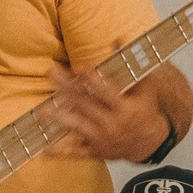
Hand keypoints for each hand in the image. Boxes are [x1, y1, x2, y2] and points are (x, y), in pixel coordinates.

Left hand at [48, 65, 174, 161]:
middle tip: (51, 73)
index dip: (92, 80)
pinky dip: (60, 153)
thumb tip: (119, 38)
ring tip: (42, 111)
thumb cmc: (146, 111)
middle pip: (85, 105)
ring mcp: (102, 140)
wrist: (150, 144)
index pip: (106, 92)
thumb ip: (131, 65)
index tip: (78, 68)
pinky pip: (75, 154)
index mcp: (125, 109)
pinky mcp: (95, 152)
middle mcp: (112, 125)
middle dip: (67, 88)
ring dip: (59, 118)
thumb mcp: (145, 87)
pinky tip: (44, 150)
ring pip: (77, 127)